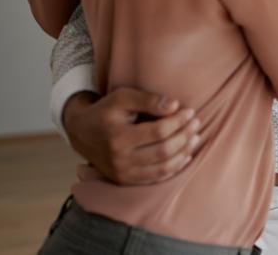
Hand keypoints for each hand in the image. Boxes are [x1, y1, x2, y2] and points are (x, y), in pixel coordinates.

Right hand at [62, 88, 199, 184]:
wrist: (81, 132)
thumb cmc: (106, 111)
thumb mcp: (123, 97)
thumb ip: (148, 100)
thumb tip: (175, 105)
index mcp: (117, 137)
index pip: (159, 132)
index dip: (178, 121)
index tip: (190, 111)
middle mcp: (119, 159)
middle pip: (164, 151)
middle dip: (185, 136)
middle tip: (196, 123)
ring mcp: (122, 173)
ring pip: (163, 168)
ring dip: (184, 153)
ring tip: (195, 138)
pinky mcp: (125, 180)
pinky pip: (156, 178)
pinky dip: (174, 168)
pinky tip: (185, 156)